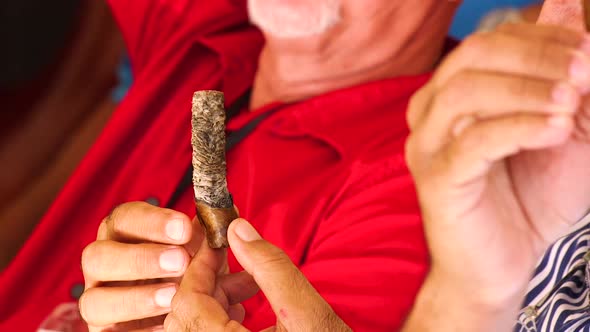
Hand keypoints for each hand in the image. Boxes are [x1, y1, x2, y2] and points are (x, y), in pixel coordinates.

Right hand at [80, 202, 201, 330]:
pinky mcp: (104, 330)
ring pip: (94, 299)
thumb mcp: (199, 253)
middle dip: (141, 258)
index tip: (185, 228)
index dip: (152, 222)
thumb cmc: (188, 273)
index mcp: (122, 234)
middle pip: (98, 256)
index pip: (124, 218)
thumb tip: (224, 216)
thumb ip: (204, 236)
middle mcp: (103, 265)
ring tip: (172, 297)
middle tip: (181, 262)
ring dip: (135, 298)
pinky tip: (165, 326)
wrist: (183, 313)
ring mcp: (98, 300)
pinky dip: (138, 330)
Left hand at [164, 218, 350, 331]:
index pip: (188, 302)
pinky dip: (217, 320)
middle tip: (235, 262)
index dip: (200, 265)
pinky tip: (246, 311)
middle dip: (207, 282)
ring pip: (191, 328)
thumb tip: (239, 229)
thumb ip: (271, 268)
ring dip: (213, 300)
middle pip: (182, 316)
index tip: (219, 241)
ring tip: (248, 285)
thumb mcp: (307, 313)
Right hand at [404, 21, 589, 330]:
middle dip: (536, 55)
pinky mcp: (436, 181)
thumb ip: (559, 72)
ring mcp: (427, 147)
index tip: (589, 50)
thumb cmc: (530, 197)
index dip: (543, 37)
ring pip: (464, 92)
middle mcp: (430, 113)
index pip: (490, 42)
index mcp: (452, 95)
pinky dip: (518, 128)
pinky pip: (471, 143)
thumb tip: (565, 4)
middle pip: (472, 56)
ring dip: (526, 89)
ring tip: (572, 102)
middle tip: (586, 68)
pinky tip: (555, 130)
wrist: (502, 266)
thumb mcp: (561, 126)